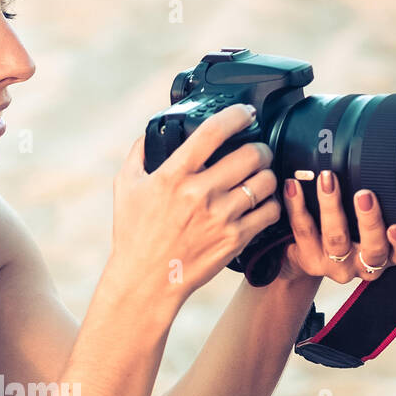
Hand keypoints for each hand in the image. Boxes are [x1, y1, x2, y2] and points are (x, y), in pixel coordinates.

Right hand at [111, 103, 279, 309]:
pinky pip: (269, 212)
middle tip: (257, 151)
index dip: (237, 114)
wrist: (145, 282)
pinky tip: (261, 204)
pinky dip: (270, 204)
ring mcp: (220, 217)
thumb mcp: (125, 188)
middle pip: (251, 154)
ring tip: (260, 178)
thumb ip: (139, 153)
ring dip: (267, 175)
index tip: (246, 113)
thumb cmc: (134, 236)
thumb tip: (152, 131)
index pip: (214, 131)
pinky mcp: (235, 239)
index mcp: (174, 175)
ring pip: (265, 181)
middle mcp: (199, 194)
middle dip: (259, 148)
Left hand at [277, 169, 395, 283]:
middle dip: (370, 221)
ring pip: (336, 239)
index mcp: (387, 255)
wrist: (308, 259)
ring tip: (328, 181)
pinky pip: (303, 231)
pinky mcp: (310, 260)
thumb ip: (381, 205)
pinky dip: (297, 205)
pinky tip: (294, 186)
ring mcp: (336, 265)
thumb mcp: (370, 224)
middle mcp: (363, 264)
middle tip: (365, 195)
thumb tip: (384, 163)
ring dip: (332, 207)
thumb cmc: (350, 232)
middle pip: (372, 248)